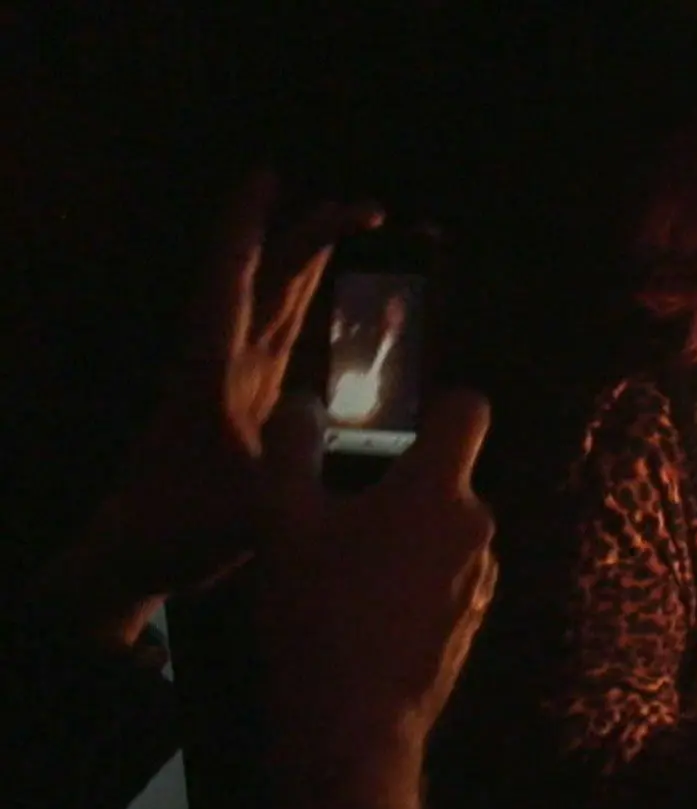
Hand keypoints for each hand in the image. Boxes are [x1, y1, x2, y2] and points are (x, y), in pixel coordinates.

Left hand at [33, 173, 380, 644]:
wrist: (138, 554)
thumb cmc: (182, 527)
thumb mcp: (245, 506)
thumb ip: (290, 466)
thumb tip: (334, 424)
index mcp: (213, 372)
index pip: (232, 284)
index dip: (248, 229)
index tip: (267, 178)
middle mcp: (222, 362)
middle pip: (264, 280)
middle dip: (308, 235)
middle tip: (368, 208)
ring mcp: (233, 380)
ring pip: (273, 302)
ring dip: (309, 262)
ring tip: (353, 229)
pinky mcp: (244, 402)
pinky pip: (281, 336)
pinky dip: (309, 307)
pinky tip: (338, 302)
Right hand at [256, 391, 497, 753]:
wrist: (352, 727)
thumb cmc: (316, 610)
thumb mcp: (281, 518)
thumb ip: (293, 446)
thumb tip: (305, 402)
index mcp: (441, 488)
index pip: (468, 410)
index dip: (436, 405)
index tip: (392, 423)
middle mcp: (477, 528)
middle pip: (447, 478)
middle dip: (398, 483)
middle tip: (334, 509)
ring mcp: (482, 581)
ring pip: (444, 532)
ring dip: (404, 536)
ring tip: (341, 568)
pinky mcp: (472, 626)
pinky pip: (444, 579)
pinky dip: (411, 581)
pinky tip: (361, 612)